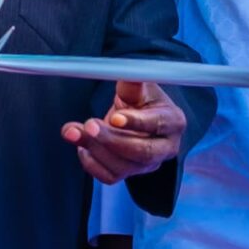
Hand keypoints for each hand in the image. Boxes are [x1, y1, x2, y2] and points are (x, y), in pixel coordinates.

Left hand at [60, 81, 185, 184]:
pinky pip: (109, 177)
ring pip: (123, 167)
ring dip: (95, 150)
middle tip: (89, 126)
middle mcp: (165, 147)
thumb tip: (125, 71)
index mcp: (173, 121)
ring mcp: (148, 165)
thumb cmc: (141, 100)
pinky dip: (91, 163)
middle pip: (142, 152)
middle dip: (112, 140)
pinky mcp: (130, 175)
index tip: (114, 117)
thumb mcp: (139, 87)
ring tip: (75, 131)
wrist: (136, 116)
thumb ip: (132, 82)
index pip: (157, 124)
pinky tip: (82, 146)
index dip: (135, 122)